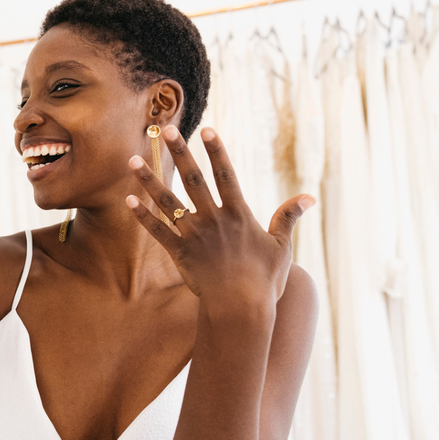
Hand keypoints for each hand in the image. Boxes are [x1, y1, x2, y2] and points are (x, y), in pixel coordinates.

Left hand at [126, 125, 313, 303]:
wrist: (242, 310)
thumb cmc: (264, 280)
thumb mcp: (281, 246)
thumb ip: (288, 217)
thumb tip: (309, 197)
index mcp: (238, 215)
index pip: (227, 175)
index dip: (217, 152)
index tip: (207, 130)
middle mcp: (214, 220)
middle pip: (194, 180)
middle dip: (180, 153)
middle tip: (168, 130)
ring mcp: (195, 236)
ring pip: (169, 202)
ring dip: (150, 180)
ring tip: (133, 160)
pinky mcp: (180, 254)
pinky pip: (158, 231)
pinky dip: (143, 216)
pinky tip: (129, 199)